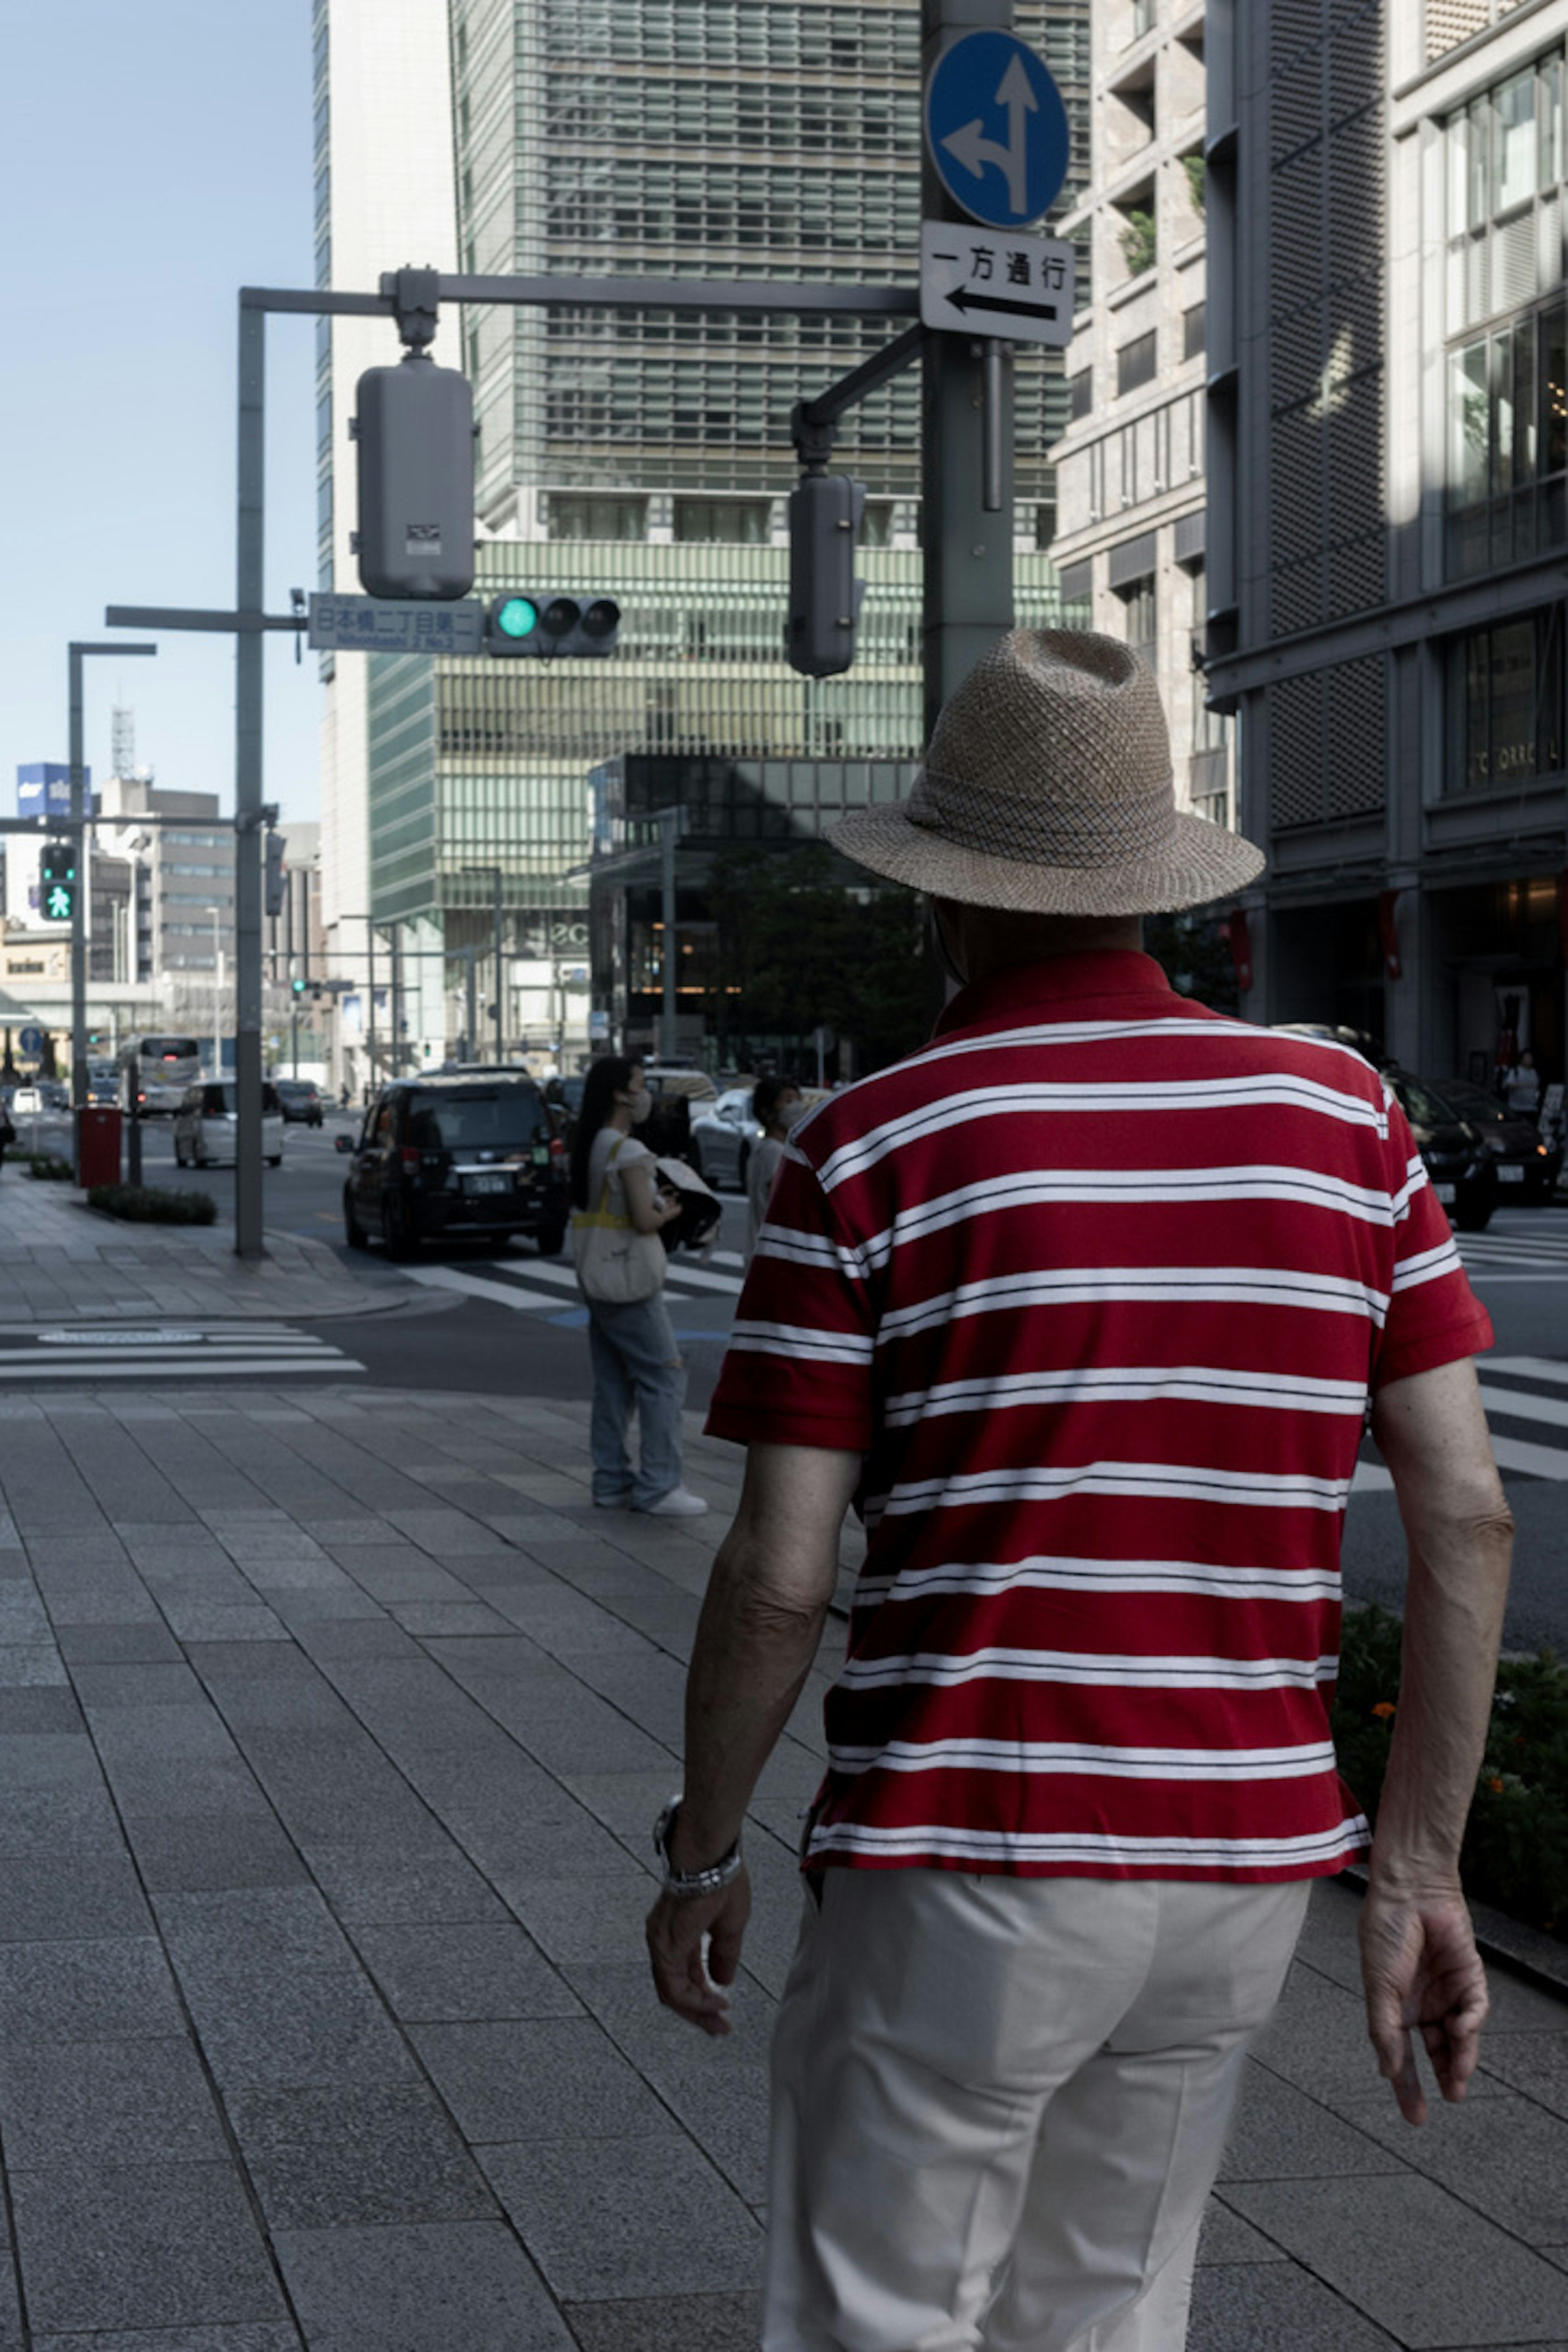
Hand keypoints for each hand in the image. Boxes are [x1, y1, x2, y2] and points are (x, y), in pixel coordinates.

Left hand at [645, 1868, 750, 2036]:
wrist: (711, 1855)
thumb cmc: (721, 1877)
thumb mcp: (729, 1924)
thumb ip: (724, 1954)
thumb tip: (723, 1980)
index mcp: (677, 1932)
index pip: (682, 1975)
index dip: (701, 1997)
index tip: (721, 2010)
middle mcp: (662, 1938)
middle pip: (674, 1988)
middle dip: (698, 2011)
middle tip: (718, 2027)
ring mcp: (660, 1941)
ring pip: (671, 1991)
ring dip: (696, 2009)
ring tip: (718, 2021)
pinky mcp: (664, 1944)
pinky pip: (673, 1984)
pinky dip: (693, 1999)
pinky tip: (714, 2003)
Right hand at [1358, 1882, 1489, 2124]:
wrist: (1410, 1891)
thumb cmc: (1385, 1931)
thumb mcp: (1378, 1986)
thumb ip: (1383, 2030)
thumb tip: (1386, 2071)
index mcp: (1395, 2007)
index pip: (1403, 2055)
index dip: (1408, 2086)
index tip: (1415, 2117)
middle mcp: (1423, 2004)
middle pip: (1438, 2052)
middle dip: (1445, 2077)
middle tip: (1450, 2099)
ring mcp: (1447, 1992)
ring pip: (1460, 2037)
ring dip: (1461, 2058)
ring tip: (1458, 2077)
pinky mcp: (1469, 1977)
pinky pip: (1475, 2008)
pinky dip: (1472, 2022)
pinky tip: (1462, 2028)